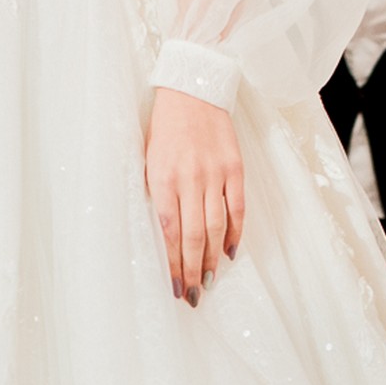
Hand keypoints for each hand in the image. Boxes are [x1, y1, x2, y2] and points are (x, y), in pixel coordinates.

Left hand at [145, 89, 243, 305]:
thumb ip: (157, 194)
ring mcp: (214, 174)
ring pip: (215, 227)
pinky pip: (237, 208)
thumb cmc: (165, 127)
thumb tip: (166, 233)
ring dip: (211, 258)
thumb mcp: (148, 159)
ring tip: (209, 279)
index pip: (168, 232)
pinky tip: (229, 251)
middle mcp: (189, 180)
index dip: (173, 264)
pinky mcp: (234, 168)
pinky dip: (234, 232)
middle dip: (192, 270)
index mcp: (162, 179)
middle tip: (194, 294)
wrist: (193, 90)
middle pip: (193, 237)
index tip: (175, 286)